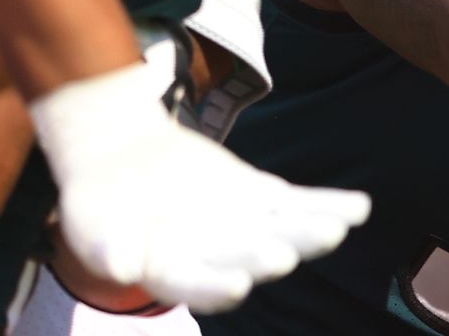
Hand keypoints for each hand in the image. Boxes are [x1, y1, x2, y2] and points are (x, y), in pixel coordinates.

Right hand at [29, 62, 369, 311]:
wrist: (119, 161)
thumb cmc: (98, 205)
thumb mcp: (88, 225)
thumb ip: (102, 247)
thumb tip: (117, 265)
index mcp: (170, 273)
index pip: (196, 286)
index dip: (215, 288)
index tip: (238, 286)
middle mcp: (215, 258)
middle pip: (247, 261)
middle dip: (270, 257)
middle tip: (287, 255)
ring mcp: (244, 229)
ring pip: (283, 232)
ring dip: (311, 231)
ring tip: (339, 227)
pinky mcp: (262, 199)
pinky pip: (300, 203)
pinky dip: (328, 204)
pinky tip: (359, 207)